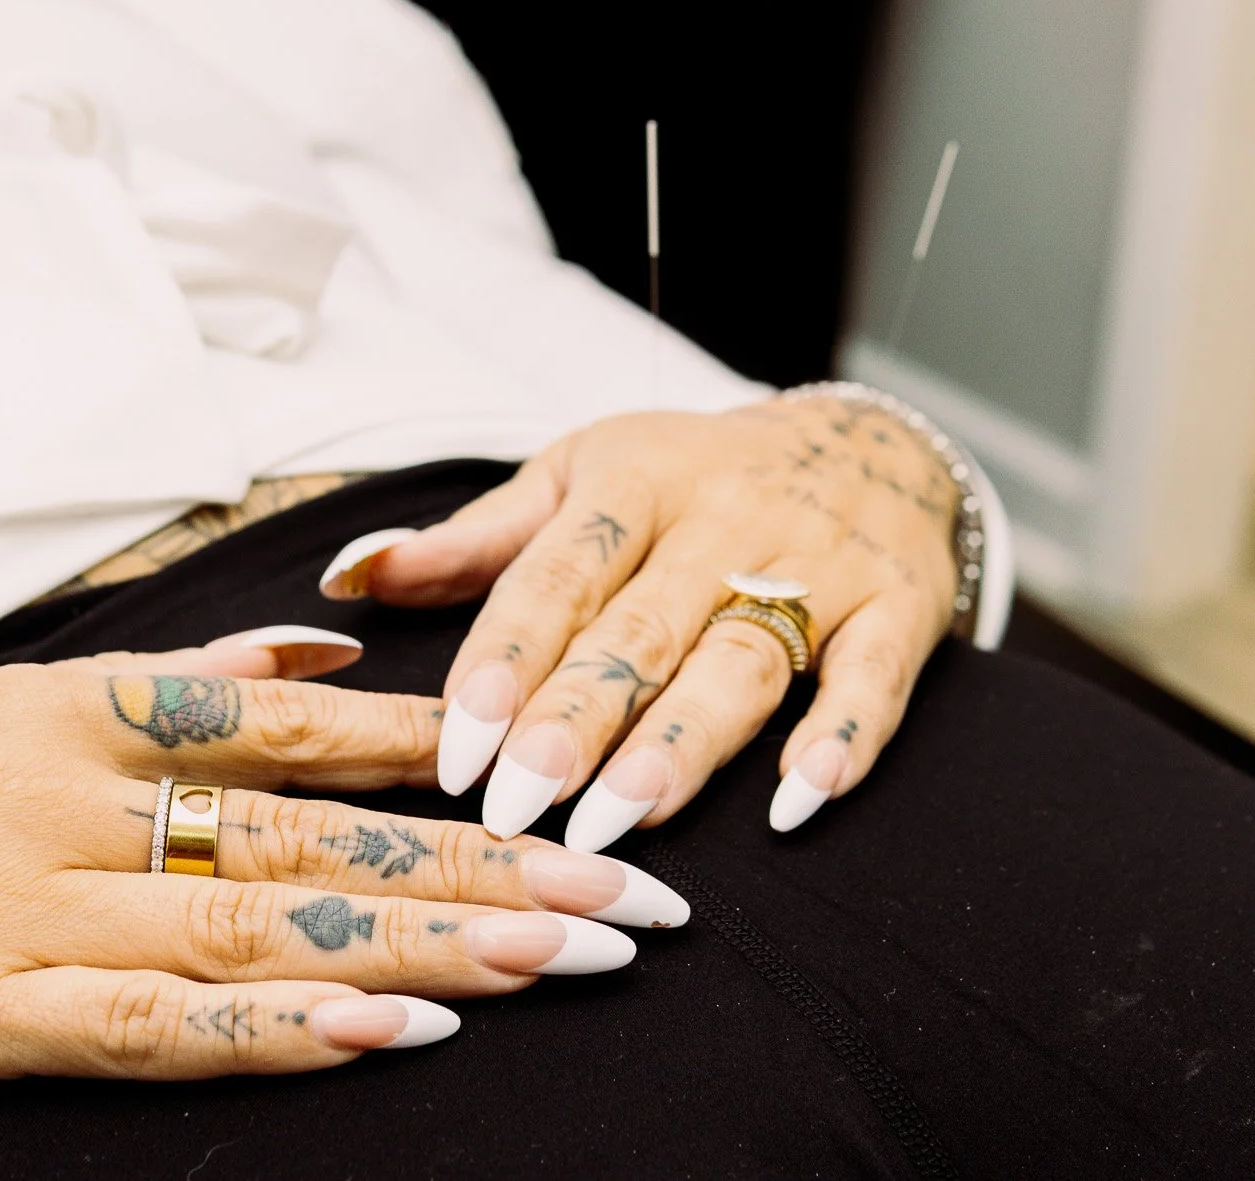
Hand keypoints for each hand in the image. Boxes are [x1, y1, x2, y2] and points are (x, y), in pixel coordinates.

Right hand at [0, 628, 682, 1166]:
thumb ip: (149, 682)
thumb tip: (307, 654)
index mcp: (68, 709)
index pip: (295, 720)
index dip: (447, 745)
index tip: (565, 762)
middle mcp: (65, 795)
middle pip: (321, 828)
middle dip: (491, 859)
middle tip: (630, 895)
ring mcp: (24, 905)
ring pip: (267, 920)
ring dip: (432, 943)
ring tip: (568, 960)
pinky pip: (153, 1024)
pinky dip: (282, 1029)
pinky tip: (394, 1037)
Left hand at [319, 395, 960, 847]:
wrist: (867, 439)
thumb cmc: (693, 473)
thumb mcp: (581, 474)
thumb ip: (478, 538)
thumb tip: (355, 572)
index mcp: (634, 480)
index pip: (560, 574)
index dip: (507, 659)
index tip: (457, 744)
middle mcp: (726, 518)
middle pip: (643, 628)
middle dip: (577, 719)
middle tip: (519, 804)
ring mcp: (819, 563)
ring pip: (745, 659)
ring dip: (683, 741)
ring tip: (621, 816)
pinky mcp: (899, 607)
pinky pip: (873, 678)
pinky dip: (843, 738)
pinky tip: (799, 800)